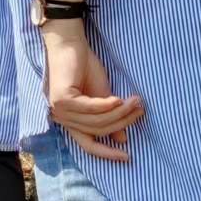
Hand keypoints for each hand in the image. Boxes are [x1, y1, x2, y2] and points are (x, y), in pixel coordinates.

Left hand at [42, 24, 144, 163]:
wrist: (70, 43)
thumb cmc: (84, 67)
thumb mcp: (103, 96)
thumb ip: (109, 116)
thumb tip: (122, 139)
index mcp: (70, 121)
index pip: (88, 145)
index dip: (107, 154)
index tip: (128, 157)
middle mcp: (62, 118)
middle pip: (98, 130)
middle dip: (122, 122)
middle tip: (140, 110)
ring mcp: (59, 110)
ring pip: (96, 121)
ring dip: (119, 113)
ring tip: (136, 102)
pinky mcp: (61, 99)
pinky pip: (90, 108)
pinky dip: (106, 105)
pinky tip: (119, 99)